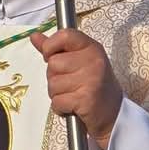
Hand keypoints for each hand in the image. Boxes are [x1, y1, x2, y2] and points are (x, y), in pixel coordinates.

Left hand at [31, 29, 122, 149]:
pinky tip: (73, 107)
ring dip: (57, 94)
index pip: (65, 35)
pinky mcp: (86, 99)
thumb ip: (56, 49)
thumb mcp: (79, 62)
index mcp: (92, 48)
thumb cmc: (93, 86)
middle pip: (53, 63)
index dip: (50, 46)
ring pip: (53, 84)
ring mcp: (91, 79)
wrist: (114, 114)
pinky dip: (60, 108)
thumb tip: (34, 36)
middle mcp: (93, 61)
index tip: (51, 57)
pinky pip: (57, 101)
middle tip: (70, 84)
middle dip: (54, 77)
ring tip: (73, 95)